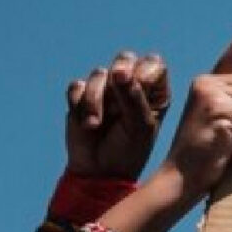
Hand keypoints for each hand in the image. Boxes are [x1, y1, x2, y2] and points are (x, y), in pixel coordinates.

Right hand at [63, 51, 171, 180]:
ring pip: (98, 74)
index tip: (140, 87)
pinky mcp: (81, 97)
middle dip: (119, 73)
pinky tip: (85, 123)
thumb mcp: (139, 126)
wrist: (99, 172)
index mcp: (155, 91)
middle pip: (125, 59)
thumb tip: (119, 72)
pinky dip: (79, 103)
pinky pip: (76, 86)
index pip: (153, 64)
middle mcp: (131, 85)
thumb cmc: (129, 151)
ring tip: (96, 124)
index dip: (144, 72)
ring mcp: (105, 90)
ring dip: (95, 98)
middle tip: (115, 86)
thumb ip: (133, 97)